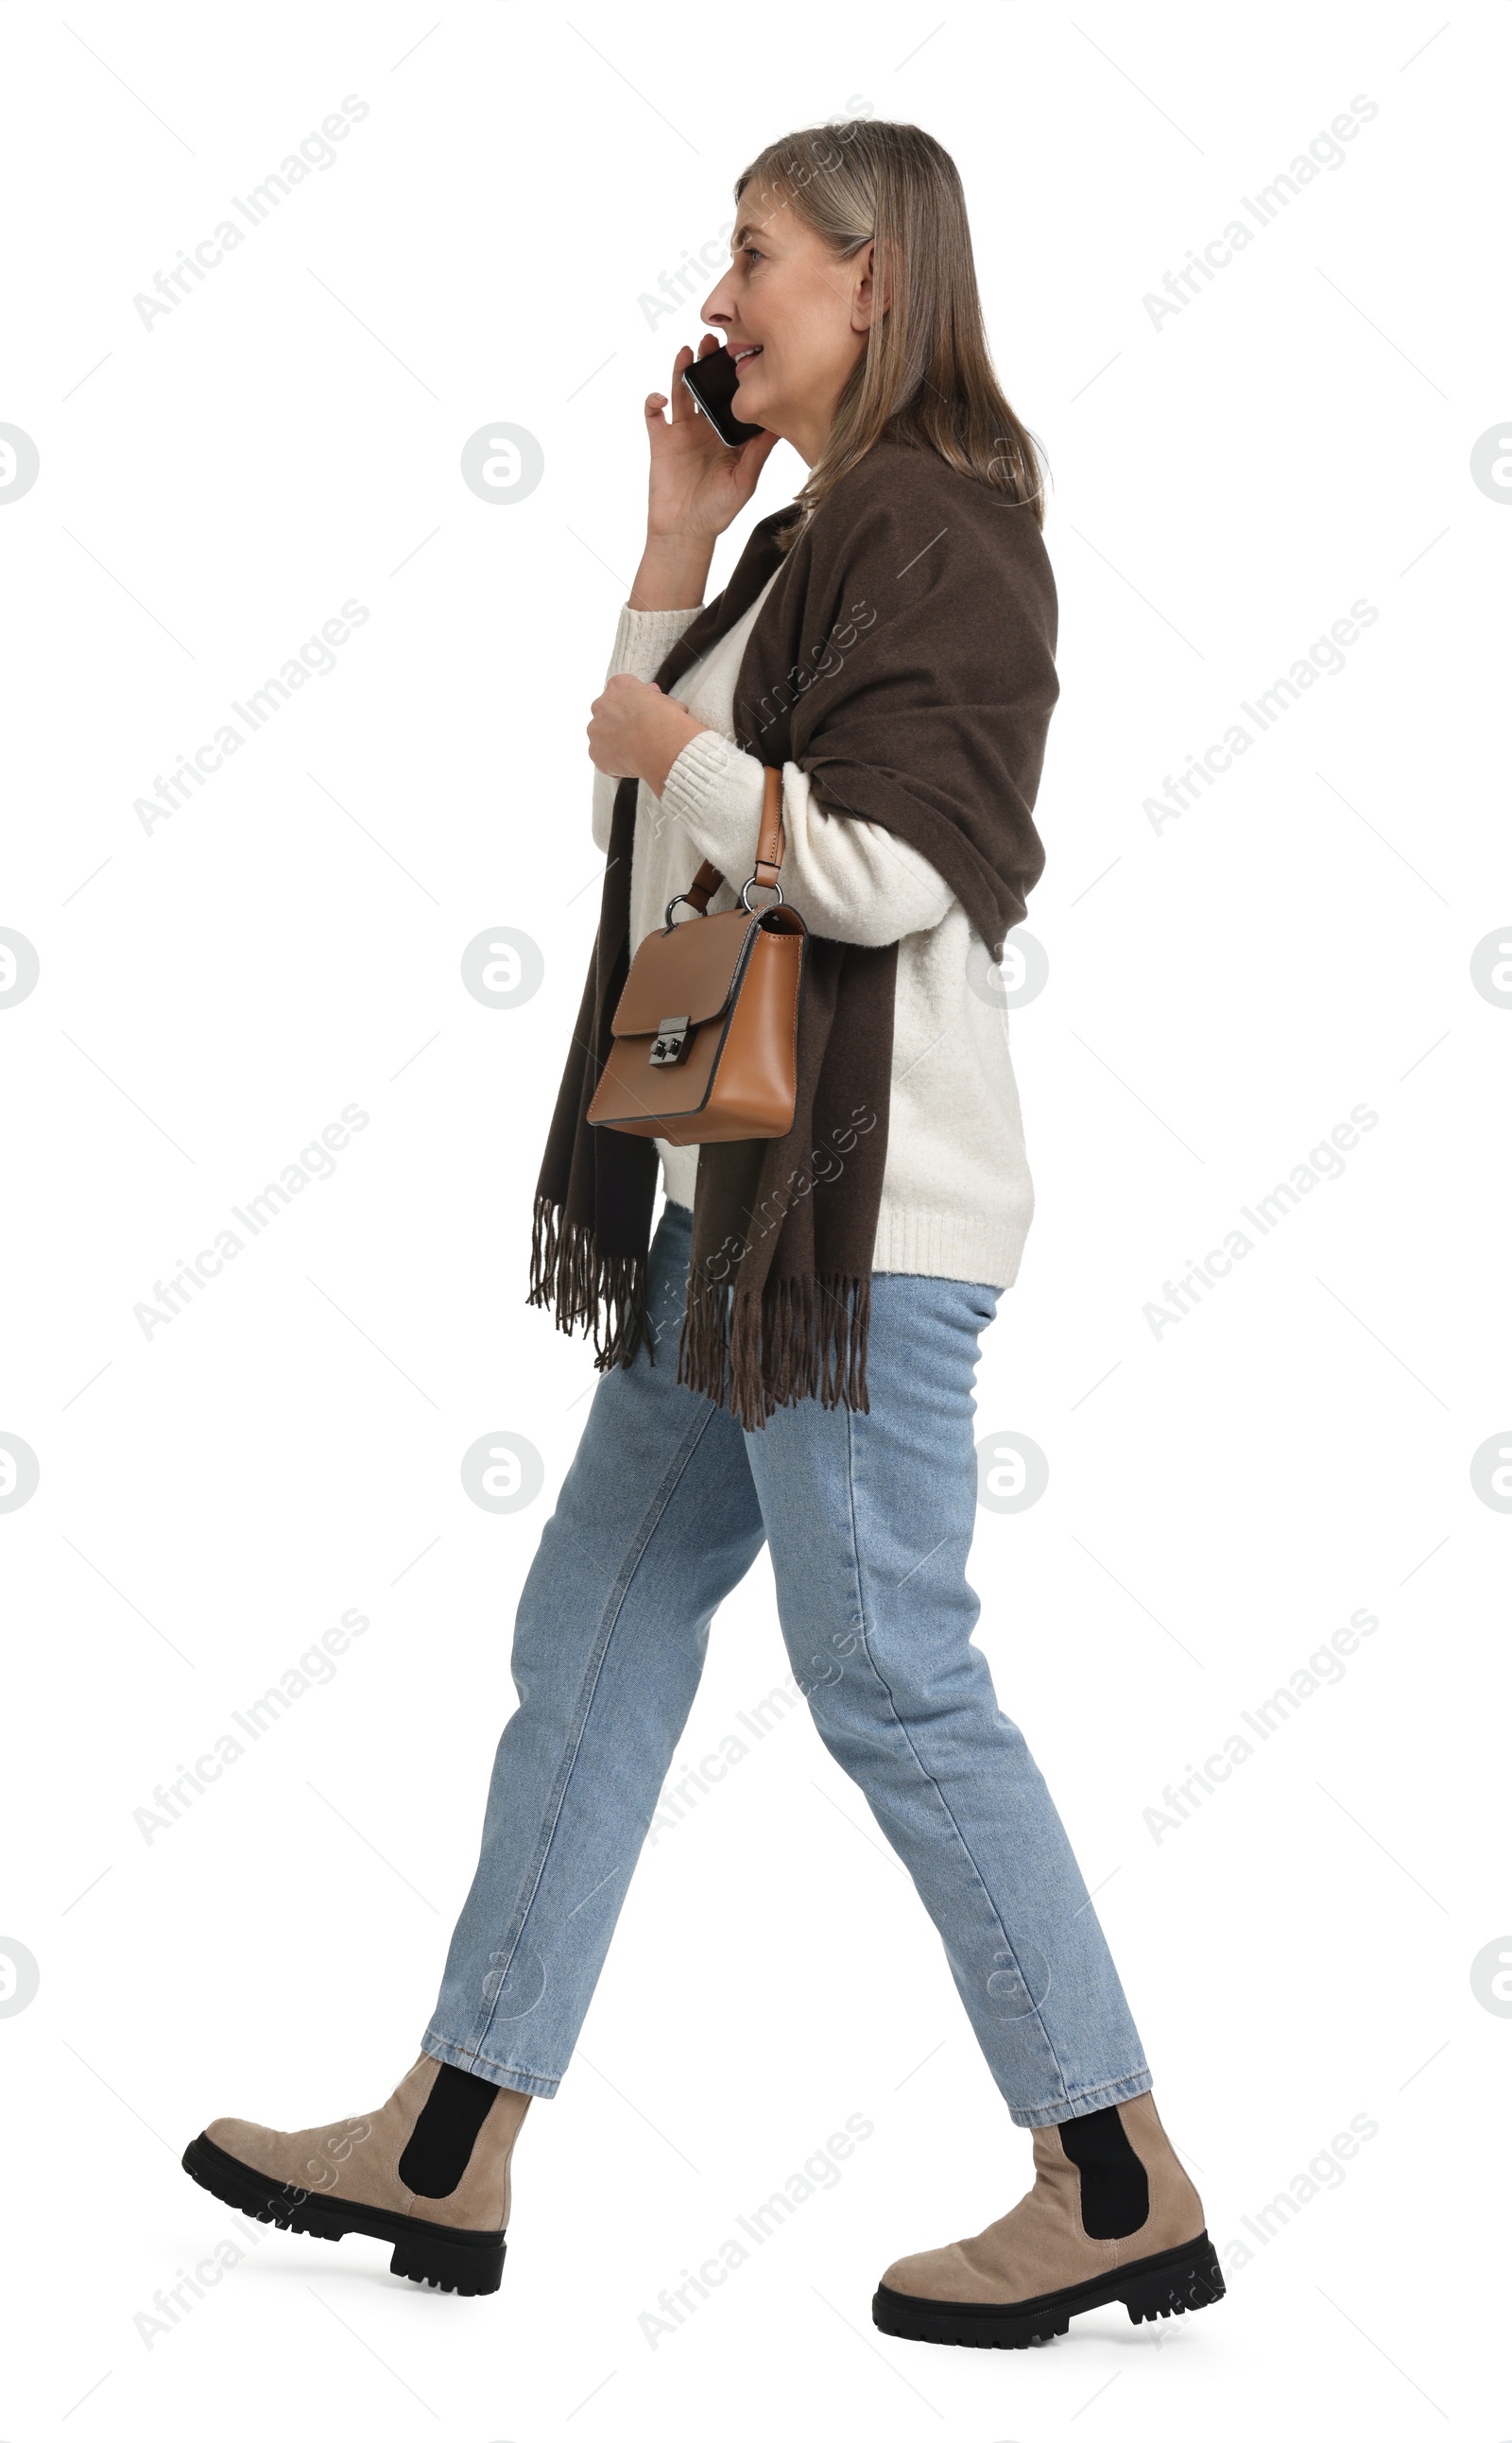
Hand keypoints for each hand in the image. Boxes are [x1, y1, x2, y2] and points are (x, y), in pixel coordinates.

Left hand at [587, 674, 706, 797]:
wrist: (660, 745)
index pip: (622, 692)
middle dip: (619, 722)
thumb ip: (655, 697)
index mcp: (619, 685)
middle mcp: (601, 704)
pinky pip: (603, 757)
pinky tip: (631, 765)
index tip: (645, 715)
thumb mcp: (668, 701)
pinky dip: (613, 762)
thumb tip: (652, 692)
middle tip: (638, 735)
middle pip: (606, 712)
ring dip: (614, 742)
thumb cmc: (668, 721)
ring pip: (602, 736)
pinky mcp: (594, 752)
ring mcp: (595, 729)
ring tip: (636, 752)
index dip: (634, 705)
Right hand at [645, 335, 780, 543]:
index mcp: (728, 433)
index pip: (733, 396)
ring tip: (687, 351)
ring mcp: (682, 431)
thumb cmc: (718, 510)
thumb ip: (758, 453)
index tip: (744, 354)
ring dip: (682, 369)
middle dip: (709, 362)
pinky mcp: (660, 440)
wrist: (685, 531)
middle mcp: (705, 426)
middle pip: (707, 385)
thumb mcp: (745, 481)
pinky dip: (653, 401)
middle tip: (714, 342)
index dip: (737, 376)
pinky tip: (660, 398)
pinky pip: (653, 414)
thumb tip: (778, 425)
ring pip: (680, 391)